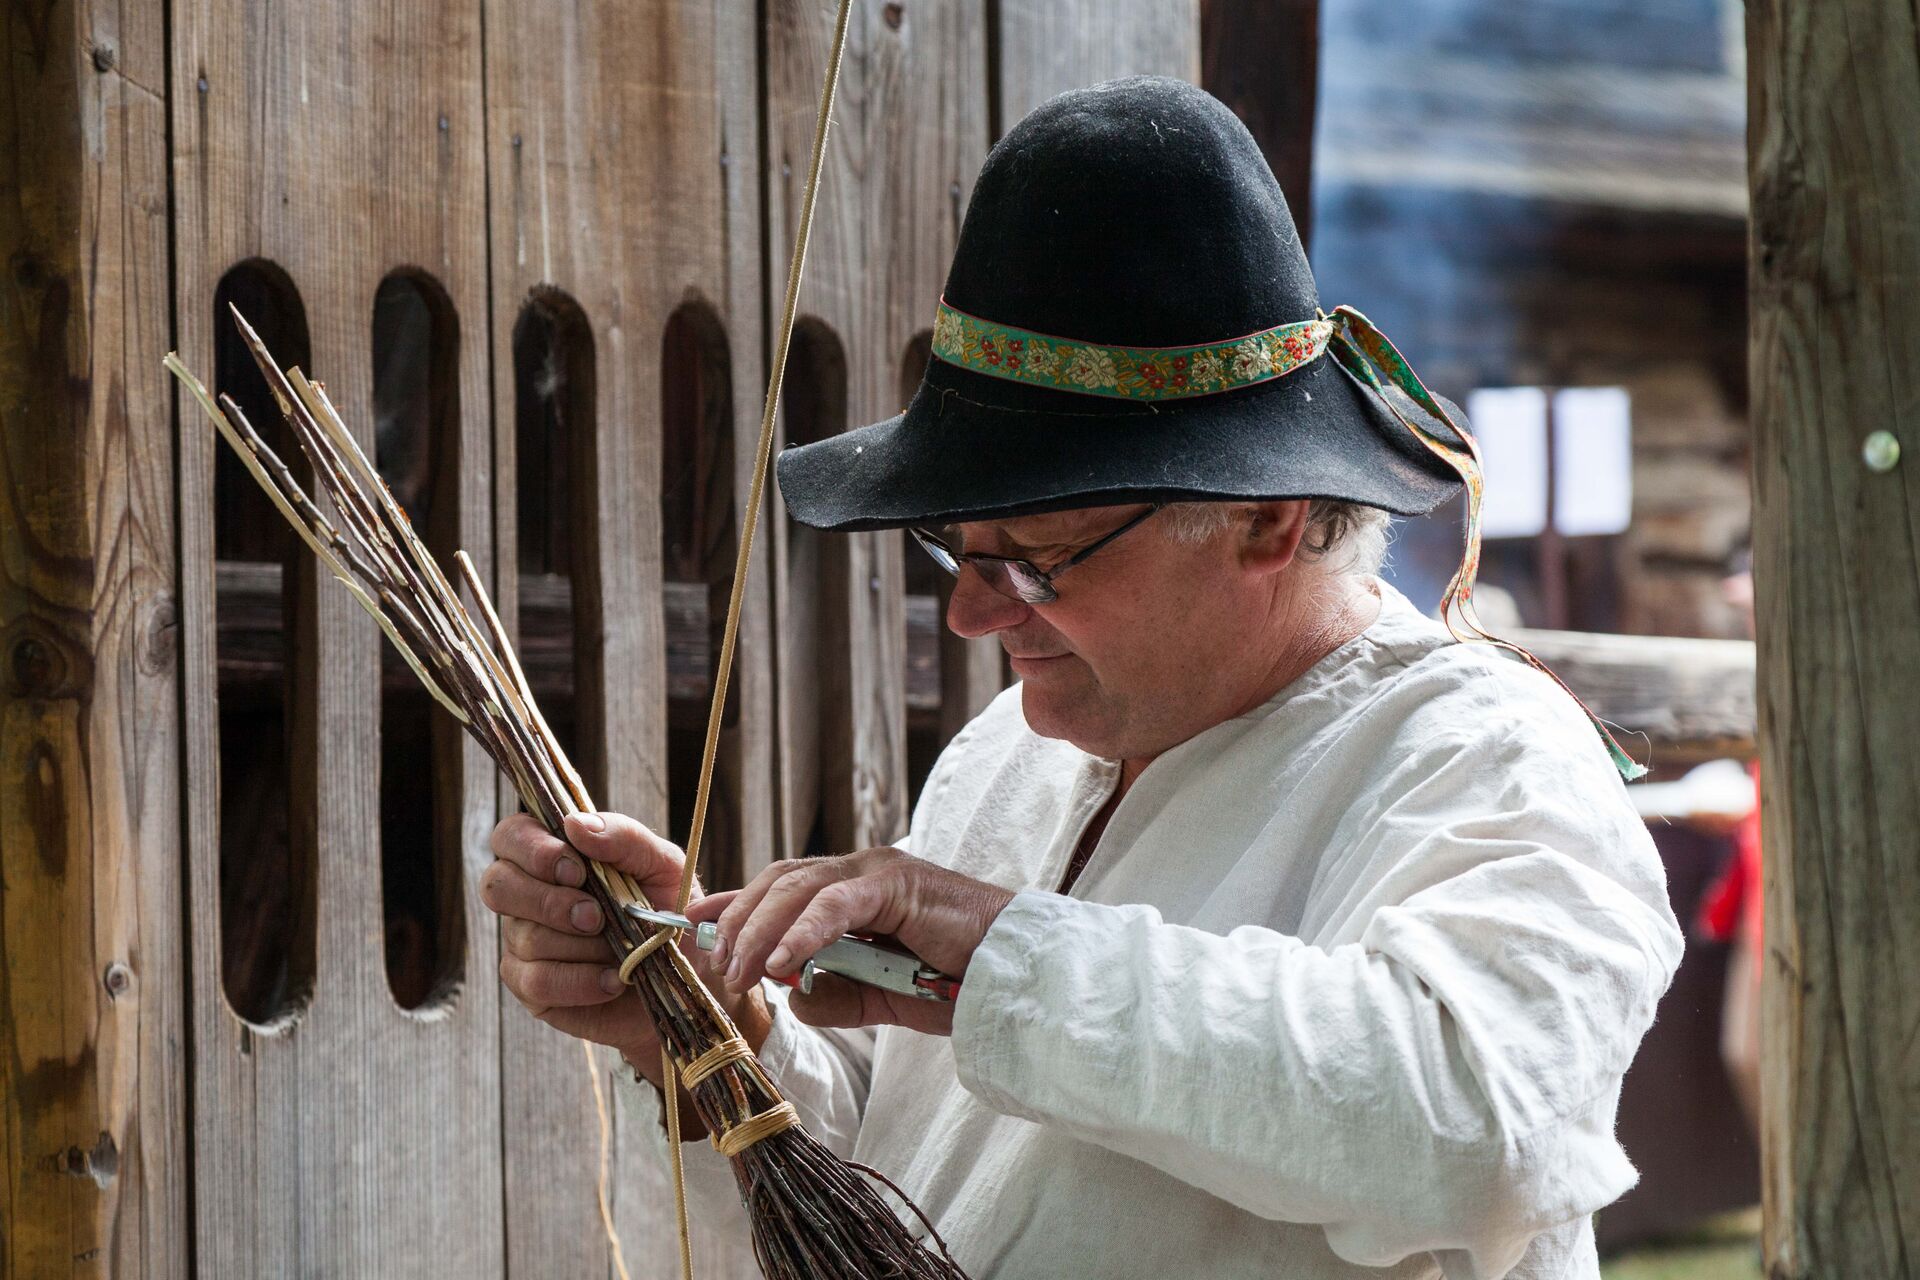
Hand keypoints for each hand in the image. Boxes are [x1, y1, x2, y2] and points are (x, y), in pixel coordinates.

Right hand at [481, 811, 771, 1097]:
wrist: (687, 971)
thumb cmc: (668, 906)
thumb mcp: (660, 863)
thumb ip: (623, 837)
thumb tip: (575, 824)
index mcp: (551, 852)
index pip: (510, 836)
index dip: (532, 850)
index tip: (576, 870)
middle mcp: (526, 895)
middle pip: (497, 886)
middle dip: (549, 902)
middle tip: (595, 917)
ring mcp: (522, 942)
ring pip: (524, 937)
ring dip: (581, 946)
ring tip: (620, 950)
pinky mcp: (532, 987)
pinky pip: (537, 982)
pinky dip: (581, 981)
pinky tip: (614, 980)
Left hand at [689, 848, 1015, 1035]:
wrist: (1012, 976)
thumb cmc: (953, 981)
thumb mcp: (878, 997)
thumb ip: (834, 994)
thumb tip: (790, 994)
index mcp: (850, 890)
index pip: (778, 887)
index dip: (732, 903)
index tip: (692, 927)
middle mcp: (858, 871)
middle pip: (778, 881)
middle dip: (739, 923)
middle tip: (718, 967)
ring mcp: (877, 871)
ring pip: (798, 887)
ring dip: (761, 930)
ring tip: (741, 972)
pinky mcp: (897, 885)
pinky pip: (838, 903)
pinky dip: (804, 932)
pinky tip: (782, 962)